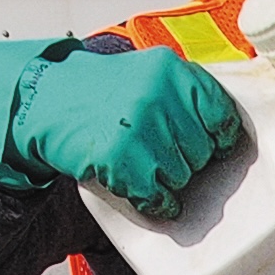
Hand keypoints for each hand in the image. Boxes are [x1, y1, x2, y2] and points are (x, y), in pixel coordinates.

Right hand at [0, 41, 244, 220]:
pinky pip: (159, 198)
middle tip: (162, 150)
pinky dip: (158, 203)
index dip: (219, 137)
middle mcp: (157, 97)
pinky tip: (148, 192)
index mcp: (171, 71)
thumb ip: (187, 93)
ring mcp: (138, 130)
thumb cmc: (101, 89)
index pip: (221, 116)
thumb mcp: (149, 73)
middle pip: (202, 152)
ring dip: (169, 179)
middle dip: (187, 157)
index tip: (214, 144)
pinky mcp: (119, 161)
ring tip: (145, 163)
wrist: (46, 98)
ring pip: (182, 177)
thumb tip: (227, 133)